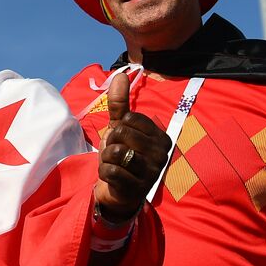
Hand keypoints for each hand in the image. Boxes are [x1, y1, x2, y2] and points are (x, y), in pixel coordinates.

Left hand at [93, 74, 169, 222]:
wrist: (118, 191)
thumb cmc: (122, 155)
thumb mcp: (120, 127)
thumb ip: (120, 103)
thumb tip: (121, 75)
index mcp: (161, 136)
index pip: (129, 119)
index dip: (117, 128)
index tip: (124, 140)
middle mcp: (161, 154)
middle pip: (120, 134)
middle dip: (110, 144)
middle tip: (116, 155)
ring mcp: (152, 173)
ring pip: (115, 153)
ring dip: (106, 159)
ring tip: (114, 165)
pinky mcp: (138, 189)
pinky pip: (111, 172)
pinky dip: (104, 173)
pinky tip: (112, 178)